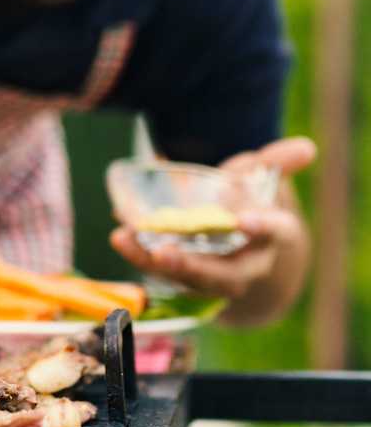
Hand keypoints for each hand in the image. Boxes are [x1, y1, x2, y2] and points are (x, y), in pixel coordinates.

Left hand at [110, 137, 314, 300]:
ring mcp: (214, 275)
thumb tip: (306, 147)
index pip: (275, 233)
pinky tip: (120, 236)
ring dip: (153, 263)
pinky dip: (140, 255)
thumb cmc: (251, 206)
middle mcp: (245, 264)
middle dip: (195, 267)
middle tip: (166, 253)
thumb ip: (275, 164)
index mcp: (272, 237)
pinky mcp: (185, 275)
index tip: (245, 220)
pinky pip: (163, 271)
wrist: (244, 249)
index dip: (262, 227)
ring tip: (124, 240)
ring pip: (187, 278)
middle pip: (224, 275)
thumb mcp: (263, 182)